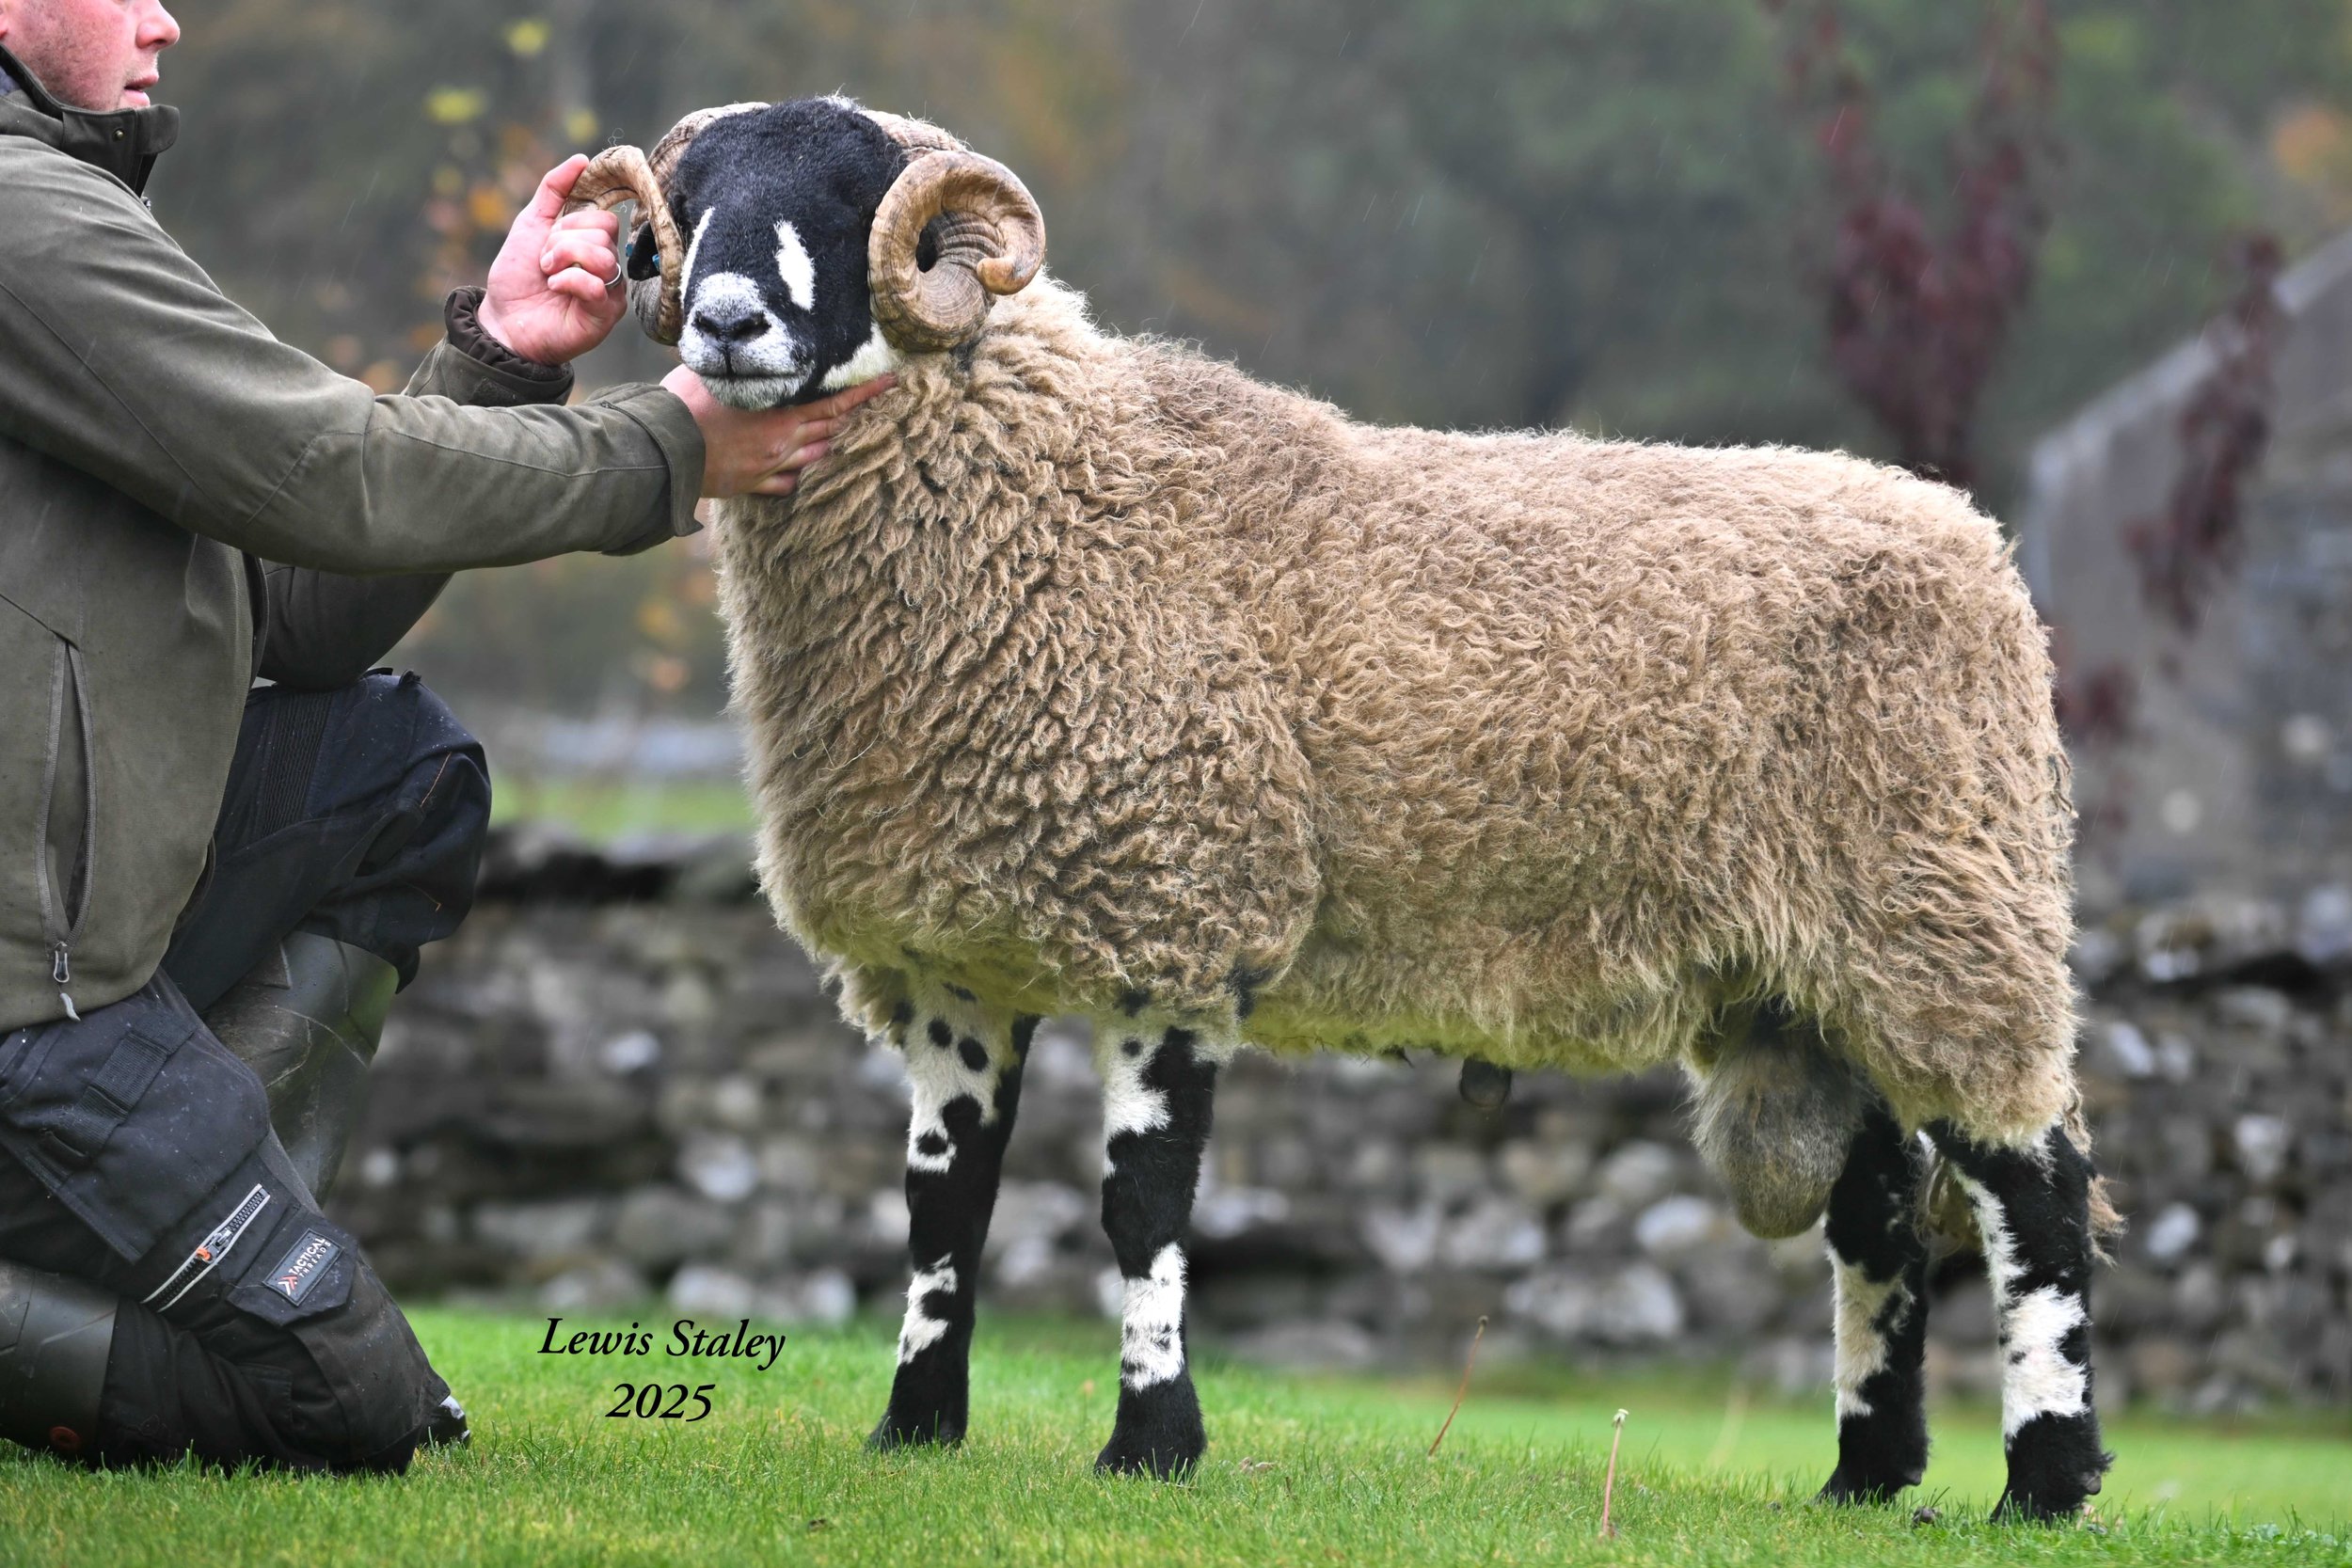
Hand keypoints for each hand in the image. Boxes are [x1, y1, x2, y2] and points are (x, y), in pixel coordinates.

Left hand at [478, 155, 629, 366]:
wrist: (503, 320)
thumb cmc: (517, 277)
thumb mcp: (530, 223)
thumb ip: (553, 190)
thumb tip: (581, 160)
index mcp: (592, 244)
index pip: (604, 218)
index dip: (573, 223)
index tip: (549, 240)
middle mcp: (606, 266)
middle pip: (605, 234)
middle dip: (564, 242)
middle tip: (546, 262)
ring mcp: (609, 291)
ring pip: (603, 257)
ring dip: (564, 260)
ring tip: (548, 275)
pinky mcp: (605, 315)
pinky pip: (597, 285)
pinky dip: (568, 281)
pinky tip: (555, 289)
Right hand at [664, 367, 898, 498]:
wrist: (660, 451)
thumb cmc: (681, 405)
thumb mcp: (712, 371)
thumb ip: (738, 362)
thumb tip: (743, 340)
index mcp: (779, 413)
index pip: (835, 402)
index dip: (865, 393)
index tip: (891, 382)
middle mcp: (783, 442)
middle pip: (831, 430)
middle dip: (851, 418)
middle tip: (868, 405)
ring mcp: (770, 467)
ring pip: (814, 457)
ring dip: (825, 444)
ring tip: (831, 432)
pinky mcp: (752, 485)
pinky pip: (787, 484)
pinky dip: (796, 474)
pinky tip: (794, 466)